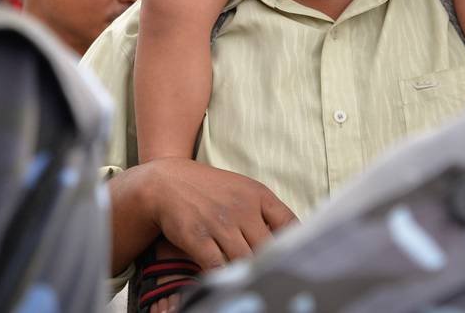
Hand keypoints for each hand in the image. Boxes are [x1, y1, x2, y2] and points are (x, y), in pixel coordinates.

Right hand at [130, 158, 296, 271]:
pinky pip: (218, 266)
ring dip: (247, 273)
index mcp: (258, 194)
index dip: (296, 244)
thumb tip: (290, 241)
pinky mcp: (198, 237)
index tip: (297, 259)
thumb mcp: (242, 190)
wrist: (167, 183)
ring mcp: (220, 223)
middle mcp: (241, 208)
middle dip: (270, 264)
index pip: (289, 223)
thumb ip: (266, 213)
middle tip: (273, 277)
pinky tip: (227, 281)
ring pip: (244, 261)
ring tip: (251, 282)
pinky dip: (224, 277)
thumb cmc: (210, 191)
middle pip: (267, 248)